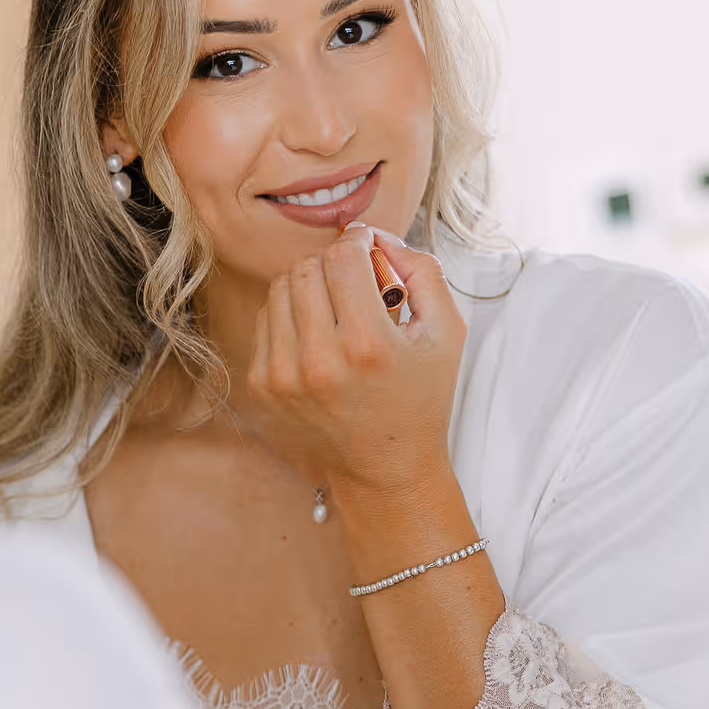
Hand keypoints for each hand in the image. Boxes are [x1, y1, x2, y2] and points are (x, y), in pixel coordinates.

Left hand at [246, 226, 466, 504]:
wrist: (384, 470)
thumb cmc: (420, 400)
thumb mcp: (446, 333)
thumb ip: (422, 271)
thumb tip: (380, 238)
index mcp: (367, 345)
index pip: (342, 257)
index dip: (358, 242)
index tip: (369, 250)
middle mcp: (318, 361)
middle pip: (307, 268)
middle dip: (333, 264)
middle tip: (356, 283)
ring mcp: (282, 376)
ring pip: (280, 289)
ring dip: (309, 286)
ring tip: (337, 309)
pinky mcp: (262, 386)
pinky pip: (266, 320)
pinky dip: (291, 315)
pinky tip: (317, 335)